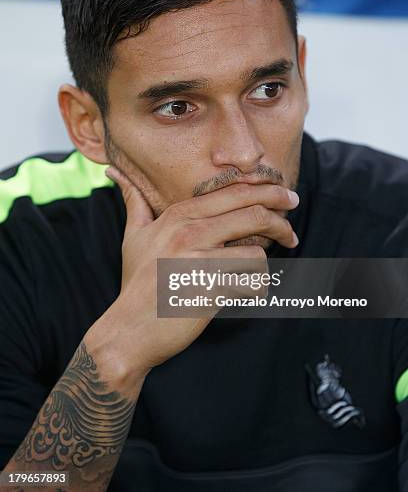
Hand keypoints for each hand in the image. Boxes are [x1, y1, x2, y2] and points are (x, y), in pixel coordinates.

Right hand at [86, 166, 298, 388]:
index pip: (233, 192)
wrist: (128, 330)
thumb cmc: (136, 283)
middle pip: (253, 214)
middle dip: (281, 220)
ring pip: (256, 253)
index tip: (285, 198)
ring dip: (264, 266)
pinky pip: (249, 284)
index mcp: (178, 215)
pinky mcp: (209, 290)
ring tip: (256, 277)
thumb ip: (133, 201)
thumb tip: (114, 172)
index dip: (267, 192)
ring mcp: (198, 261)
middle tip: (291, 232)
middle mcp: (188, 232)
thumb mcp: (133, 236)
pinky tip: (244, 294)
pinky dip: (254, 290)